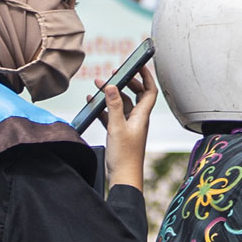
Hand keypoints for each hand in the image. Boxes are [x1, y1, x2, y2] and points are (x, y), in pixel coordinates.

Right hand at [91, 66, 156, 190]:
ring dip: (111, 94)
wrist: (123, 178)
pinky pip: (112, 116)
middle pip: (136, 94)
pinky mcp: (119, 134)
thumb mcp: (117, 127)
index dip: (146, 76)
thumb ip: (114, 106)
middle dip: (126, 81)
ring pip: (121, 104)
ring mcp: (128, 126)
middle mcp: (137, 119)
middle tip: (114, 73)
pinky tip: (92, 103)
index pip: (149, 90)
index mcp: (142, 116)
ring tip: (97, 84)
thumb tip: (113, 86)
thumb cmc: (124, 156)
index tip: (138, 63)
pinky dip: (103, 108)